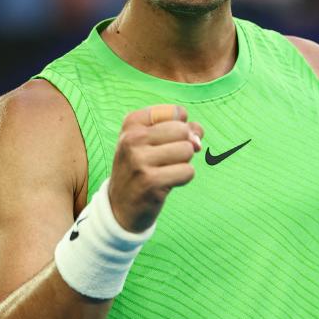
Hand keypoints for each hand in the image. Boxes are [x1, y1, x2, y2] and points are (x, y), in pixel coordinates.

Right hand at [108, 104, 203, 232]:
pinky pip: (188, 172)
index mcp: (132, 123)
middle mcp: (132, 138)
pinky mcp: (150, 181)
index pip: (177, 112)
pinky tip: (166, 183)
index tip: (164, 141)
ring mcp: (139, 160)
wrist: (120, 205)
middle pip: (183, 130)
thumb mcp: (152, 142)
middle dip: (183, 146)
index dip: (181, 128)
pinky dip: (183, 179)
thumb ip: (181, 130)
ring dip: (182, 163)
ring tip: (164, 171)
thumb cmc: (142, 167)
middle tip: (165, 159)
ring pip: (187, 150)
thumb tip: (198, 138)